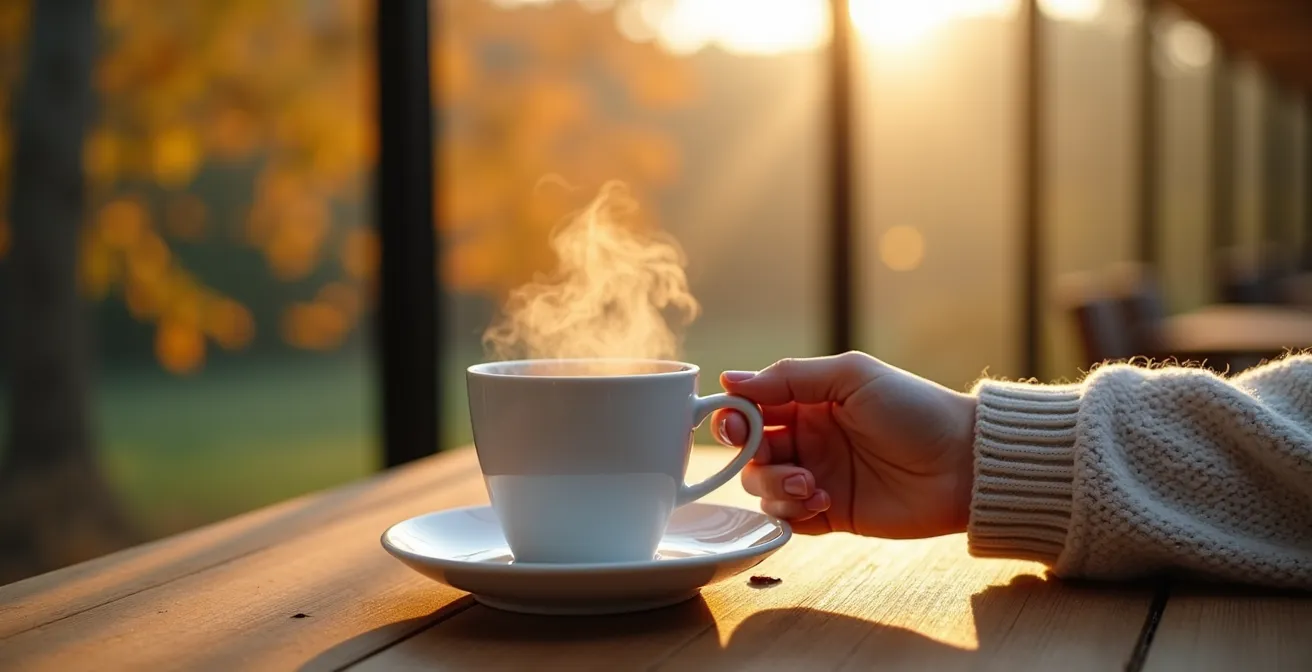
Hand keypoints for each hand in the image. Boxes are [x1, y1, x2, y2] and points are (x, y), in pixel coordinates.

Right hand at [713, 352, 977, 538]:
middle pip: (748, 450)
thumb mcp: (851, 376)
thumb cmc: (914, 409)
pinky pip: (786, 517)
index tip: (734, 423)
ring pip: (761, 485)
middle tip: (772, 454)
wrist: (963, 465)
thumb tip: (729, 378)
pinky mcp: (829, 512)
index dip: (733, 415)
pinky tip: (821, 500)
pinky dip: (791, 512)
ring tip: (810, 484)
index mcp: (808, 399)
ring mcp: (816, 475)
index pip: (751, 405)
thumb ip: (789, 377)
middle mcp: (806, 437)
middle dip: (748, 454)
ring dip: (774, 485)